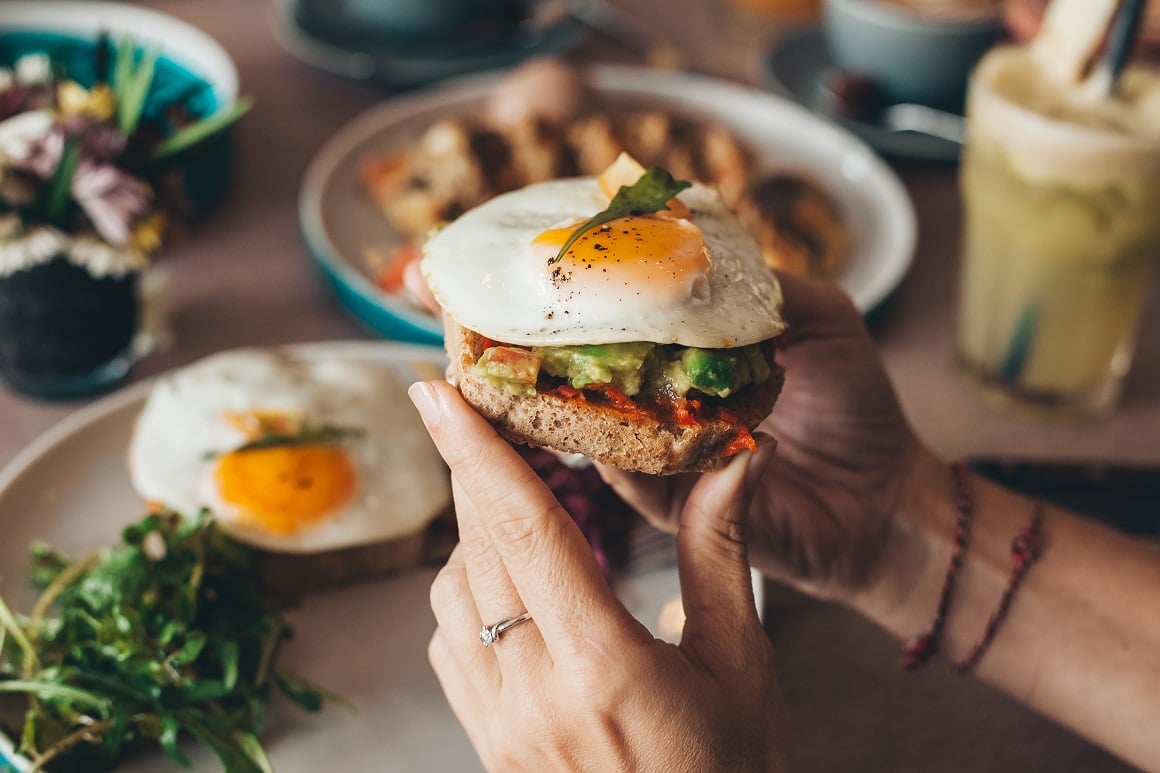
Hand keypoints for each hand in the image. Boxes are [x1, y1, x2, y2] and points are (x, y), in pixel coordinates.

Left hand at [410, 380, 791, 771]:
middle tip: (480, 413)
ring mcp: (501, 726)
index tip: (434, 391)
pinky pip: (449, 645)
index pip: (525, 530)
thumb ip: (720, 552)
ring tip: (521, 508)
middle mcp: (535, 693)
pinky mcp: (487, 745)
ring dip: (475, 536)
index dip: (476, 451)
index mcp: (605, 666)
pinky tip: (514, 590)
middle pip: (480, 548)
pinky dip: (468, 595)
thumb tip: (738, 456)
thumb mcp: (741, 665)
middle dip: (477, 473)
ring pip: (452, 594)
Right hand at [599, 272, 926, 605]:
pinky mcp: (680, 509)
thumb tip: (703, 261)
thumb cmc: (857, 404)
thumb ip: (771, 288)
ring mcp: (672, 456)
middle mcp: (676, 403)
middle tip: (552, 332)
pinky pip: (637, 486)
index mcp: (698, 356)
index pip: (638, 325)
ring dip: (593, 407)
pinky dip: (626, 463)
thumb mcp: (825, 319)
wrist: (885, 496)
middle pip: (605, 377)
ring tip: (580, 380)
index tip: (577, 276)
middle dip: (576, 356)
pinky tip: (631, 434)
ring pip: (607, 432)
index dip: (607, 303)